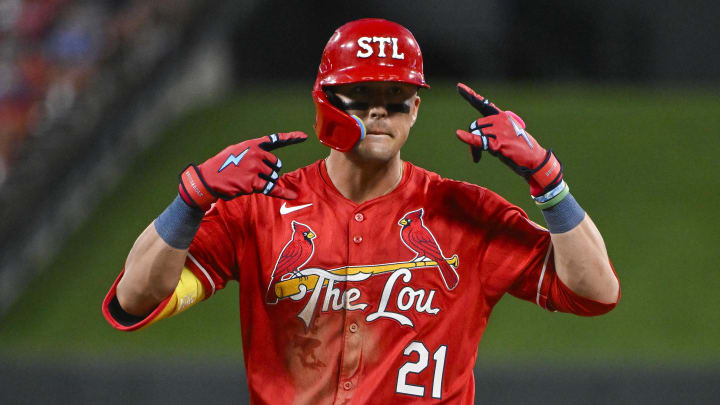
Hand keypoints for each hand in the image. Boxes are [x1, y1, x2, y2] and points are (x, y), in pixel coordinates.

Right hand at [178, 132, 307, 209]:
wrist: (208, 179)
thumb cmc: (222, 166)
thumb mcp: (237, 151)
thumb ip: (253, 153)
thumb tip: (269, 163)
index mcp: (253, 145)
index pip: (276, 139)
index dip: (291, 138)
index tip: (305, 137)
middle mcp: (256, 155)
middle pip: (276, 166)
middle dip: (270, 172)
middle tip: (253, 175)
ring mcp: (256, 168)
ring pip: (273, 178)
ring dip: (265, 182)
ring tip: (247, 181)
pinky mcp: (254, 183)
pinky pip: (272, 188)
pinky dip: (282, 193)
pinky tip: (292, 196)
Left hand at [455, 83, 561, 196]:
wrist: (534, 159)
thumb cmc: (519, 149)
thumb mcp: (505, 135)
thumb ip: (491, 131)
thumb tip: (473, 135)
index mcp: (502, 116)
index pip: (483, 104)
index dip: (469, 95)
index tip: (459, 86)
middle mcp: (500, 119)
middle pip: (475, 126)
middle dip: (472, 140)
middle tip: (476, 155)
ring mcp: (499, 130)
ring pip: (476, 135)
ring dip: (474, 149)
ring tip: (479, 158)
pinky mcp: (498, 142)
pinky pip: (478, 140)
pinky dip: (467, 138)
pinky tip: (458, 134)